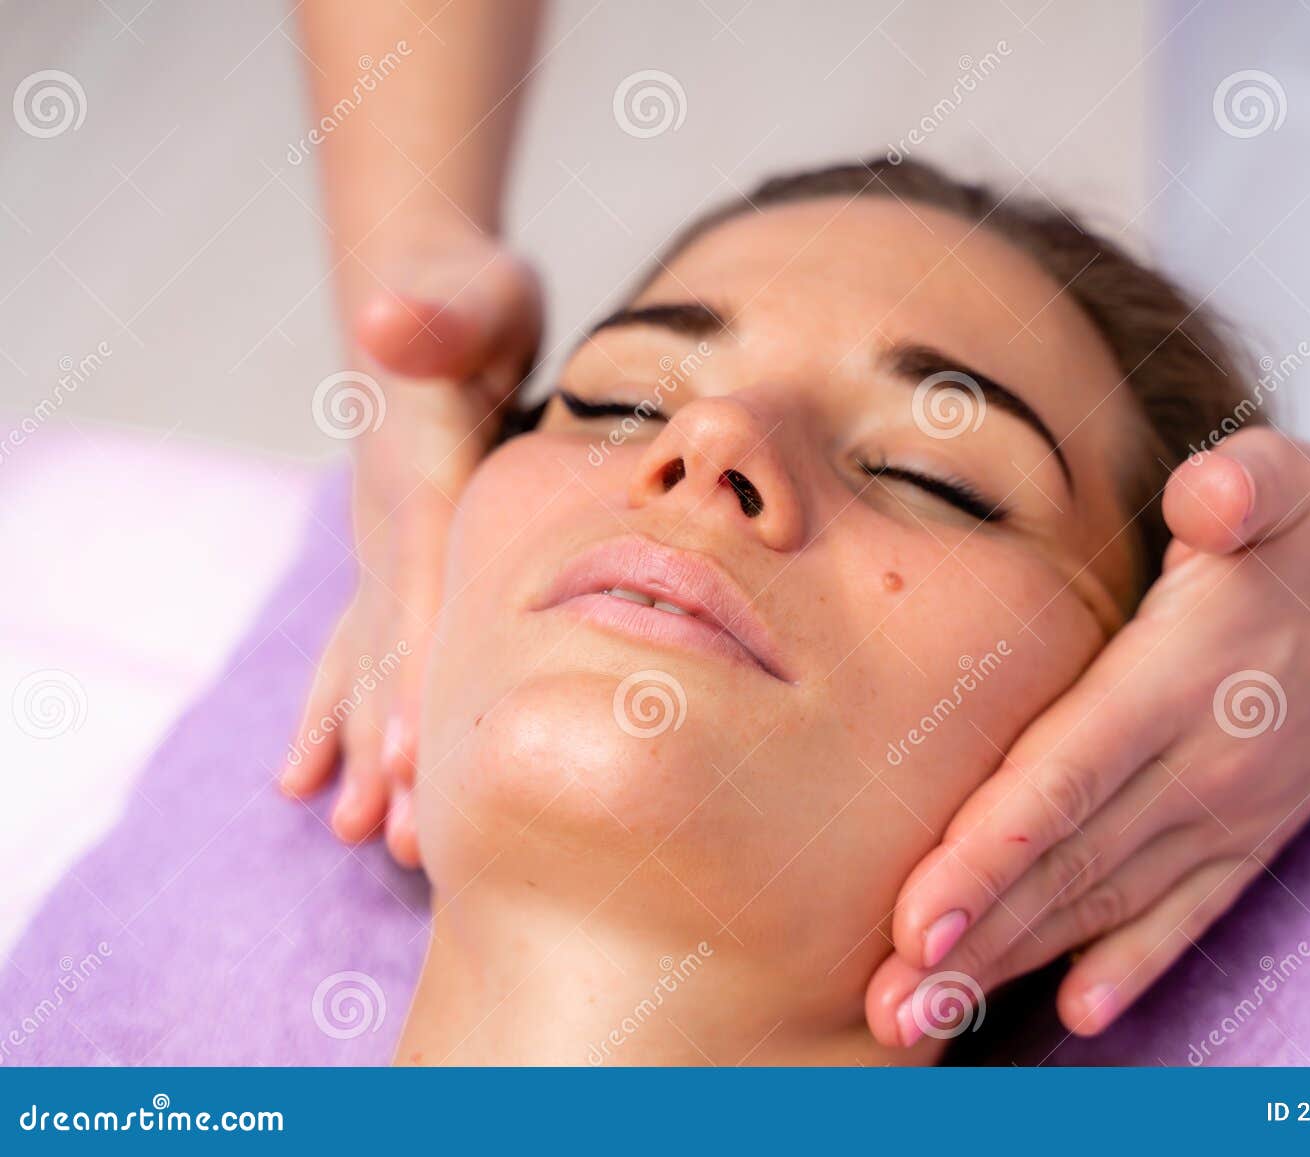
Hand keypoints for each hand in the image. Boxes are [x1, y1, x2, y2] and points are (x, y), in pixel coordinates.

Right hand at [279, 223, 541, 866]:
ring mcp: (385, 545)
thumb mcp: (465, 291)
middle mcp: (386, 524)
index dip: (412, 677)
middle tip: (403, 843)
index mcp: (413, 478)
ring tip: (364, 833)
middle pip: (386, 648)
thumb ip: (432, 313)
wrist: (429, 296)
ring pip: (371, 659)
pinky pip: (369, 640)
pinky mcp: (402, 554)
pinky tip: (329, 771)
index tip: (413, 768)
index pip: (414, 592)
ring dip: (368, 745)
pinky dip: (354, 704)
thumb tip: (391, 323)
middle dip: (390, 746)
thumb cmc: (464, 297)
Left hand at [866, 427, 1309, 1045]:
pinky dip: (1134, 965)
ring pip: (1108, 903)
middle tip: (887, 1010)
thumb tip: (1208, 496)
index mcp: (1180, 679)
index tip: (913, 925)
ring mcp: (1235, 809)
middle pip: (1067, 865)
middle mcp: (1205, 762)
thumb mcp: (1279, 479)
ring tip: (931, 1018)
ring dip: (1016, 964)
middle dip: (971, 941)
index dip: (986, 856)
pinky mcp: (1257, 832)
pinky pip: (1189, 913)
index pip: (1065, 781)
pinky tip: (1079, 1013)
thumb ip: (1239, 488)